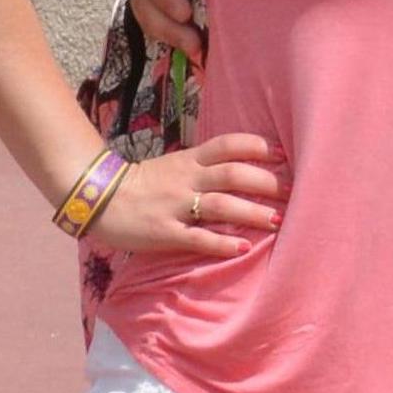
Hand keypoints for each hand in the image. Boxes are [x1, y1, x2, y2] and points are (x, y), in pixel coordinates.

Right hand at [91, 132, 280, 263]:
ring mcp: (175, 205)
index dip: (255, 146)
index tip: (282, 153)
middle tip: (292, 191)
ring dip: (251, 212)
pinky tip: (242, 248)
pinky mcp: (165, 232)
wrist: (100, 199)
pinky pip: (197, 238)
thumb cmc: (144, 184)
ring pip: (220, 205)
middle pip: (232, 174)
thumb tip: (241, 169)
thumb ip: (203, 166)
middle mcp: (186, 179)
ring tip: (277, 220)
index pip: (227, 144)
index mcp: (189, 160)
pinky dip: (221, 243)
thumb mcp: (175, 166)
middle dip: (265, 182)